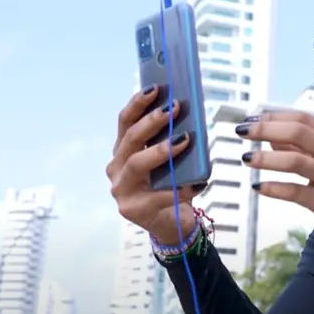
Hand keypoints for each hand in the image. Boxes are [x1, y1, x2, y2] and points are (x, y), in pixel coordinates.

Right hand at [106, 87, 204, 244]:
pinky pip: (159, 195)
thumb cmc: (171, 185)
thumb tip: (187, 113)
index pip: (125, 121)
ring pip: (137, 164)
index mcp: (123, 150)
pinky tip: (198, 182)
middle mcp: (116, 167)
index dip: (137, 103)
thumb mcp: (170, 159)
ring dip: (161, 149)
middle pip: (131, 139)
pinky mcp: (133, 210)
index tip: (156, 88)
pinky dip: (181, 187)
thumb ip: (171, 139)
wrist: (172, 225)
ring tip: (184, 139)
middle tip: (174, 108)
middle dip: (152, 121)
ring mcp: (121, 190)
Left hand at [238, 112, 313, 249]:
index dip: (275, 116)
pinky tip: (259, 188)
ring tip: (246, 158)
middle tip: (242, 131)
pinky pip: (296, 192)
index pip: (304, 120)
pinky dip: (274, 189)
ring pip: (295, 161)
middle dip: (265, 129)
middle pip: (297, 133)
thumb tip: (272, 138)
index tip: (253, 118)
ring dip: (265, 158)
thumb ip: (307, 150)